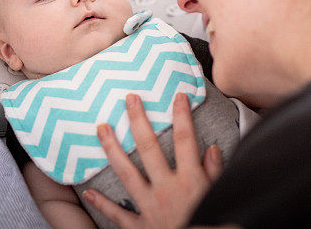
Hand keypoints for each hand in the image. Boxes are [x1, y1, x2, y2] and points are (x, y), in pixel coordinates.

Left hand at [84, 92, 222, 228]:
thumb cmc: (212, 225)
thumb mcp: (221, 197)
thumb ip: (216, 173)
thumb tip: (212, 148)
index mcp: (190, 180)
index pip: (185, 139)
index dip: (181, 115)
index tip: (177, 95)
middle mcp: (167, 189)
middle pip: (149, 148)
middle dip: (138, 121)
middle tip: (129, 99)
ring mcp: (150, 207)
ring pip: (127, 173)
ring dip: (112, 149)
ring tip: (101, 128)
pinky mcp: (139, 227)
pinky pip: (118, 214)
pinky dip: (103, 203)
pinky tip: (89, 191)